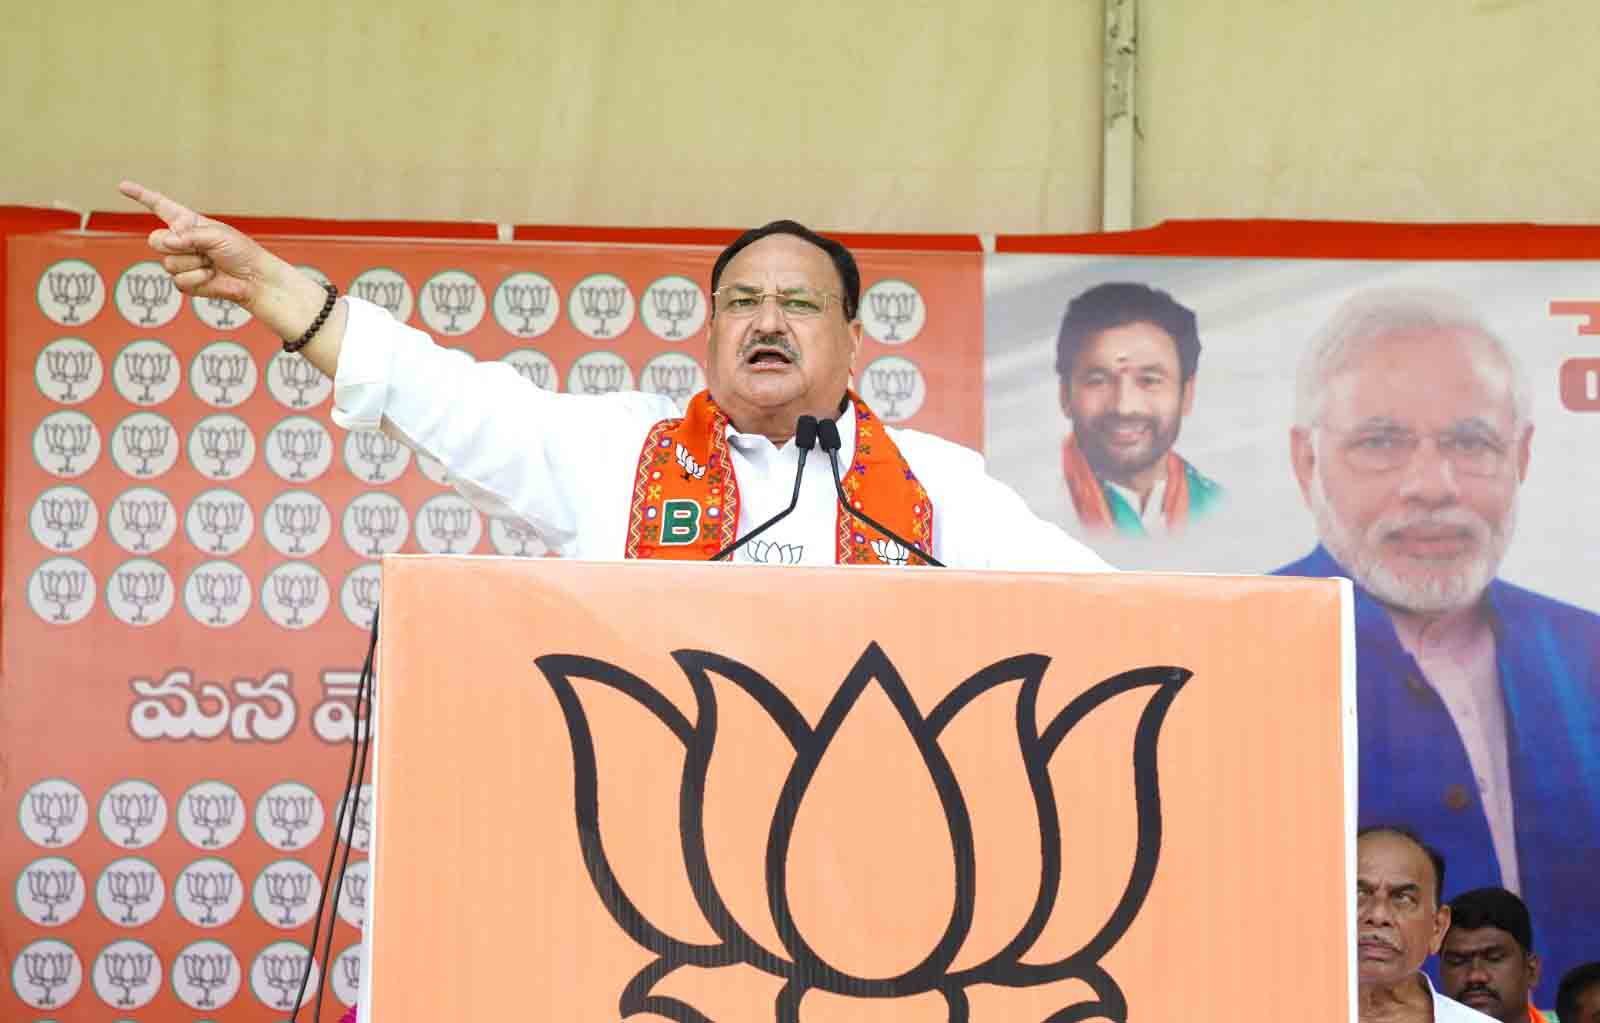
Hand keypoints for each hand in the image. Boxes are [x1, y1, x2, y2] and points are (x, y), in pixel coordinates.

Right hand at [118, 181, 274, 308]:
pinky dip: (197, 279)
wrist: (252, 278)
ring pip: (168, 263)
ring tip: (212, 263)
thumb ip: (190, 235)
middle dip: (177, 245)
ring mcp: (180, 262)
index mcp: (187, 223)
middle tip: (202, 250)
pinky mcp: (184, 283)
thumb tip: (168, 243)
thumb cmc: (240, 252)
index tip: (123, 186)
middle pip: (155, 240)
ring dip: (194, 264)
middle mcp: (180, 241)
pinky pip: (178, 280)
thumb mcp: (217, 234)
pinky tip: (211, 276)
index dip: (140, 196)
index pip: (159, 206)